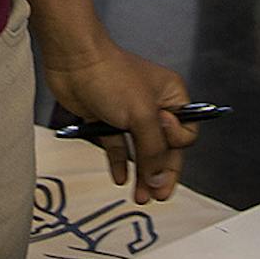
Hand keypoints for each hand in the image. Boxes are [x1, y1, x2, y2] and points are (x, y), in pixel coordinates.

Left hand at [45, 42, 198, 203]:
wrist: (74, 61)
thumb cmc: (111, 75)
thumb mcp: (141, 115)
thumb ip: (153, 151)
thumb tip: (159, 180)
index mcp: (171, 95)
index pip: (185, 133)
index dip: (175, 144)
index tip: (160, 141)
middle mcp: (153, 105)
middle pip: (164, 147)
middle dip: (160, 172)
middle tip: (157, 196)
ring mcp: (129, 113)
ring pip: (141, 150)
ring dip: (142, 174)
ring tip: (140, 197)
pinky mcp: (107, 119)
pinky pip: (118, 146)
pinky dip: (120, 163)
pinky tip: (121, 178)